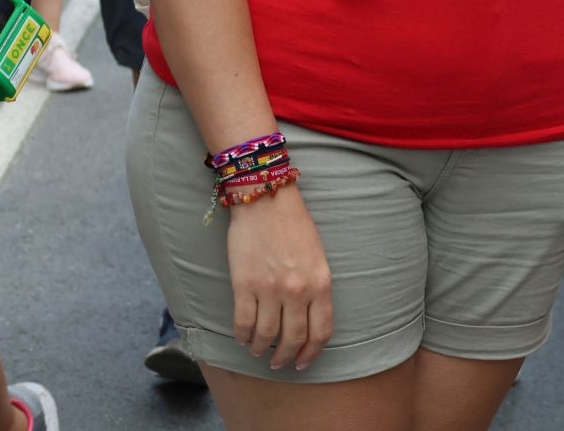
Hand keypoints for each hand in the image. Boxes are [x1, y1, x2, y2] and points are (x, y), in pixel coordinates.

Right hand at [226, 184, 333, 370]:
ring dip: (261, 350)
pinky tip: (242, 339)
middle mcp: (297, 290)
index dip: (312, 353)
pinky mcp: (244, 285)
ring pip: (265, 336)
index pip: (320, 331)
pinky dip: (242, 336)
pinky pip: (242, 323)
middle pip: (293, 339)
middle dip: (286, 358)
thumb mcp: (318, 257)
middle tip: (279, 363)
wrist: (266, 200)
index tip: (304, 362)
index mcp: (321, 283)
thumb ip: (316, 288)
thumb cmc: (295, 226)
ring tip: (258, 352)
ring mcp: (270, 289)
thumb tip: (308, 318)